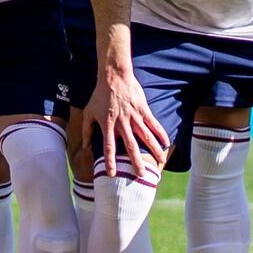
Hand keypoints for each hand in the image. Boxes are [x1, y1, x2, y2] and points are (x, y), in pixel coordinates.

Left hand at [84, 63, 168, 179]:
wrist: (113, 76)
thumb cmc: (99, 95)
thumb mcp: (88, 112)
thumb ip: (86, 131)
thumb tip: (85, 147)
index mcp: (108, 125)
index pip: (109, 147)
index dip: (110, 161)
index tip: (113, 174)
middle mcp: (122, 124)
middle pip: (130, 146)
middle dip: (136, 162)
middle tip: (141, 175)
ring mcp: (134, 117)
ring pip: (146, 137)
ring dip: (154, 150)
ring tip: (160, 162)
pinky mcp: (143, 110)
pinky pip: (154, 124)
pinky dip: (160, 133)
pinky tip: (166, 143)